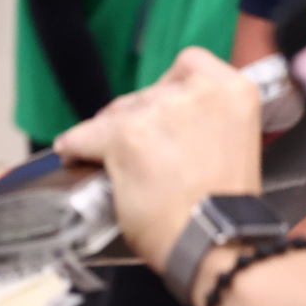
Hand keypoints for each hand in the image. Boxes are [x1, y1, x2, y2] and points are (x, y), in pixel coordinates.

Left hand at [55, 47, 261, 273]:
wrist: (217, 242)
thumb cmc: (224, 207)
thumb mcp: (231, 143)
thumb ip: (203, 119)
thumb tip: (158, 119)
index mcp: (233, 90)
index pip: (188, 63)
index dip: (167, 88)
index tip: (159, 108)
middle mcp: (197, 93)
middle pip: (146, 93)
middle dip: (136, 119)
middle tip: (139, 152)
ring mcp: (160, 112)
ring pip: (115, 113)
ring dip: (108, 135)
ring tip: (114, 162)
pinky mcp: (126, 136)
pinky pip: (85, 135)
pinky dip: (75, 146)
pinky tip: (72, 155)